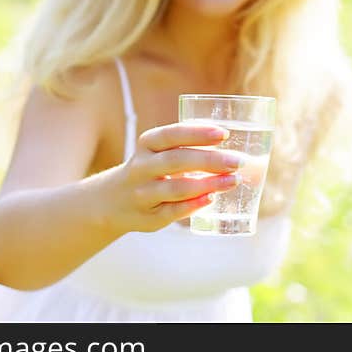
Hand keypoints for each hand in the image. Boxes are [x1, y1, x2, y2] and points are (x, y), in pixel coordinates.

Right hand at [104, 122, 241, 232]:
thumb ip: (188, 147)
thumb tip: (234, 148)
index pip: (171, 135)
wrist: (113, 200)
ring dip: (208, 184)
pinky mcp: (149, 217)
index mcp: (147, 144)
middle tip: (238, 161)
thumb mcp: (159, 151)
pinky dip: (194, 205)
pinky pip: (173, 211)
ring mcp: (143, 193)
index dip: (197, 133)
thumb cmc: (151, 169)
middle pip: (176, 161)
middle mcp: (142, 167)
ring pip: (176, 188)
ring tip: (234, 180)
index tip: (223, 134)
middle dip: (210, 160)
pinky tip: (212, 199)